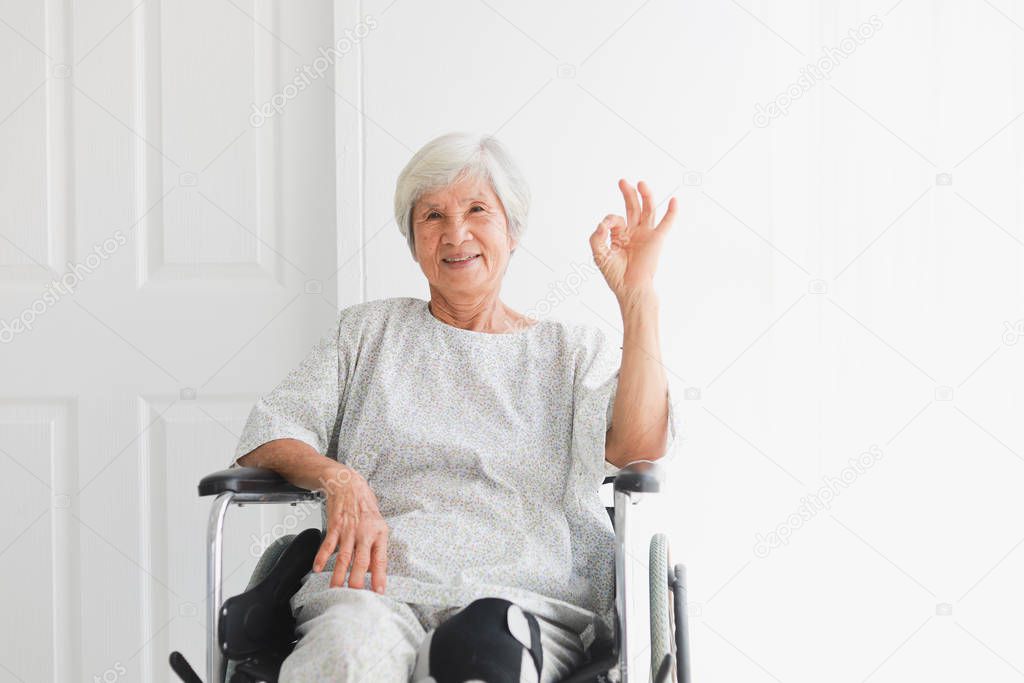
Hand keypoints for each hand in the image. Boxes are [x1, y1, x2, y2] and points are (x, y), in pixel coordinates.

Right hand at [312, 463, 388, 592]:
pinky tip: (317, 569)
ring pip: (344, 556)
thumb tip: (374, 570)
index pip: (380, 559)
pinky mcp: (335, 526)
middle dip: (357, 580)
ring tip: (335, 589)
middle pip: (361, 560)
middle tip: (354, 596)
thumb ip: (376, 546)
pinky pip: (328, 544)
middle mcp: (365, 532)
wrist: (349, 483)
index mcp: (379, 533)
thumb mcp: (378, 524)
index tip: (378, 591)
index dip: (379, 576)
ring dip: (338, 574)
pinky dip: (322, 557)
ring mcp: (349, 529)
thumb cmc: (365, 505)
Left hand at [589, 179, 677, 302]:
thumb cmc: (615, 275)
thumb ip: (596, 237)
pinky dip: (672, 212)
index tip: (605, 228)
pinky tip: (675, 200)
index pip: (615, 219)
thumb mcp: (599, 254)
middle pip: (633, 207)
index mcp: (621, 236)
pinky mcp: (657, 239)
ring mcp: (646, 234)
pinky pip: (666, 223)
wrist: (630, 288)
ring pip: (648, 210)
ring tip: (641, 183)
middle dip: (628, 194)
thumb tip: (602, 224)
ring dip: (645, 196)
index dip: (609, 220)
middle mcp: (634, 232)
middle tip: (622, 181)